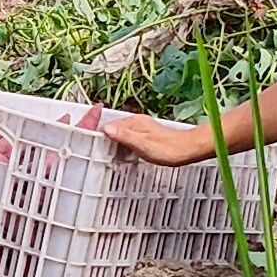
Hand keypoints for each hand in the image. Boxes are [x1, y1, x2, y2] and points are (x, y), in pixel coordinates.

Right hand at [83, 109, 218, 168]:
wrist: (189, 149)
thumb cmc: (169, 149)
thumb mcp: (143, 145)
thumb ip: (124, 137)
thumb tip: (106, 129)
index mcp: (133, 122)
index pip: (108, 125)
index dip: (97, 135)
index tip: (88, 144)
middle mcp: (136, 122)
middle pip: (112, 128)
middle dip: (103, 138)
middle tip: (94, 152)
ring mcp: (141, 127)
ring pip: (120, 133)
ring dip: (112, 142)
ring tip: (105, 155)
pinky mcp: (146, 134)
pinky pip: (128, 138)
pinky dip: (122, 145)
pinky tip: (122, 154)